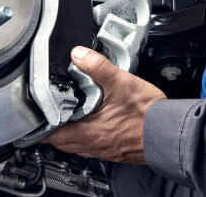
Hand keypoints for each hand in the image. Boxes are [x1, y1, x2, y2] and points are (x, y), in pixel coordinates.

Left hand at [42, 46, 166, 163]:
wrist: (171, 132)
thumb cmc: (148, 114)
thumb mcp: (120, 82)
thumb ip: (97, 66)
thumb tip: (79, 54)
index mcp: (88, 131)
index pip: (52, 135)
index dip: (40, 126)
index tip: (35, 117)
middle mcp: (94, 144)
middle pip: (61, 142)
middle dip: (53, 129)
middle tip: (50, 114)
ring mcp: (104, 150)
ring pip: (76, 146)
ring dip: (69, 134)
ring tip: (69, 117)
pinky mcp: (116, 151)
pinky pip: (92, 147)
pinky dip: (87, 137)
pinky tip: (95, 123)